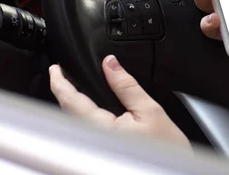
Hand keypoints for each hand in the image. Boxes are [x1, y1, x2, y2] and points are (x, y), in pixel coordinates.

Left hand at [49, 55, 190, 150]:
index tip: (56, 68)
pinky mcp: (100, 151)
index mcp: (101, 128)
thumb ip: (127, 86)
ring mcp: (94, 147)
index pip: (70, 101)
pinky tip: (86, 108)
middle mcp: (92, 140)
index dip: (59, 82)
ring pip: (73, 122)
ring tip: (71, 88)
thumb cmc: (165, 148)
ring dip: (70, 103)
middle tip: (60, 73)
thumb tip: (111, 63)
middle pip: (67, 112)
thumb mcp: (150, 111)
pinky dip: (80, 115)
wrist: (173, 172)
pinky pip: (83, 130)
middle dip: (62, 91)